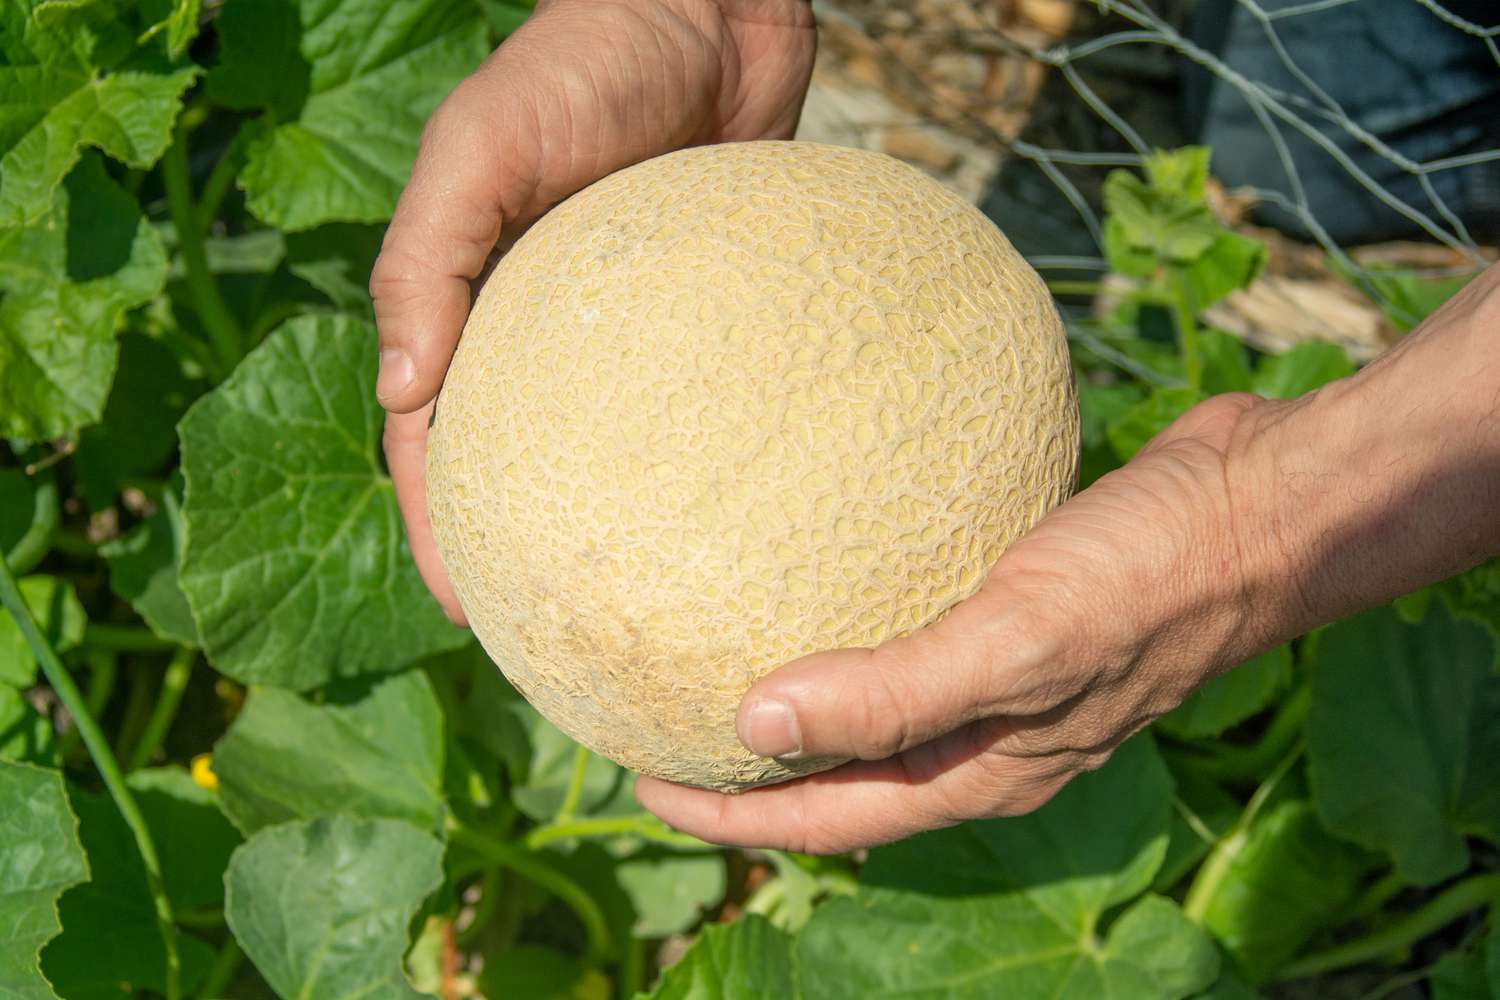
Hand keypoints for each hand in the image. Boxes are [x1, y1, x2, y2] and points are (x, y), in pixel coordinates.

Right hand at [370, 0, 815, 621]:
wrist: (711, 12)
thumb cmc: (584, 64)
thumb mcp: (481, 148)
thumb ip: (430, 259)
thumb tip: (403, 393)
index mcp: (474, 306)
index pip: (439, 444)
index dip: (446, 533)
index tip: (480, 616)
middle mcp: (546, 336)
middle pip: (526, 470)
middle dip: (531, 557)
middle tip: (566, 641)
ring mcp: (629, 337)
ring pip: (612, 457)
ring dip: (619, 531)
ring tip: (652, 609)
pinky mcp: (705, 321)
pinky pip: (698, 412)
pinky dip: (701, 471)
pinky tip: (735, 530)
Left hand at [635, 393, 1273, 851]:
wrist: (1256, 507)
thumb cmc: (1148, 584)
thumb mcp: (1017, 645)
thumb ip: (892, 696)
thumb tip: (754, 727)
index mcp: (977, 769)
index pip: (825, 815)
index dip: (732, 812)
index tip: (644, 780)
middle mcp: (983, 735)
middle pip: (840, 771)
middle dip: (748, 765)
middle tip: (661, 725)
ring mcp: (1001, 675)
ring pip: (874, 706)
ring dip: (799, 697)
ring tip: (719, 660)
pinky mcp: (1013, 607)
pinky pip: (909, 631)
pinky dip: (852, 625)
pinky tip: (816, 579)